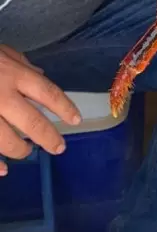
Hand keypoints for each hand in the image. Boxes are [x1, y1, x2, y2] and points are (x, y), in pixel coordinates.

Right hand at [0, 46, 81, 175]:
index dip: (64, 107)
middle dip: (48, 137)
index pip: (47, 93)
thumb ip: (19, 62)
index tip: (75, 119)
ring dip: (20, 150)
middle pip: (31, 122)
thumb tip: (40, 74)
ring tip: (27, 152)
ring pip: (6, 140)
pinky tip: (3, 170)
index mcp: (11, 73)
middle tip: (58, 148)